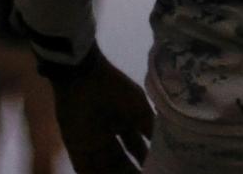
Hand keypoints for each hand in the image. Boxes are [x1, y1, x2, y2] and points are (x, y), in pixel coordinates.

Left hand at [50, 49, 153, 172]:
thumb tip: (166, 147)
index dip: (146, 160)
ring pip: (106, 168)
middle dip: (132, 173)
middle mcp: (109, 133)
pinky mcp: (76, 147)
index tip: (159, 169)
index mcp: (124, 121)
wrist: (82, 77)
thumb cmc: (114, 89)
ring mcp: (92, 141)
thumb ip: (150, 128)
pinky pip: (84, 169)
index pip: (136, 148)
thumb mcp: (139, 108)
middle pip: (121, 161)